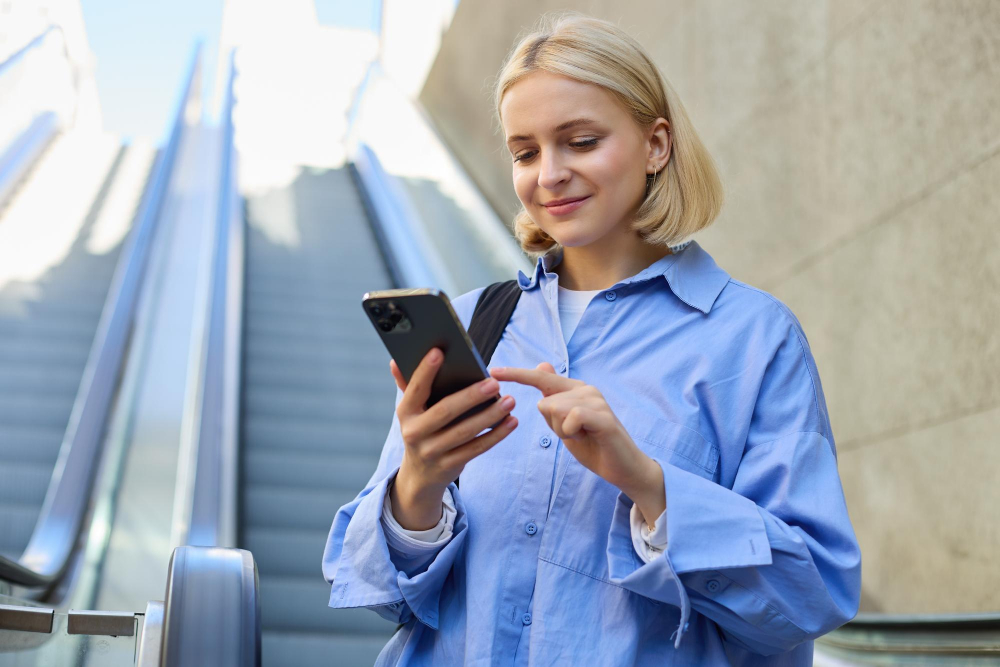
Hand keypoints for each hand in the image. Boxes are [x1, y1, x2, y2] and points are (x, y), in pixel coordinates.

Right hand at [389, 348, 518, 529]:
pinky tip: (511, 422)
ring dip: (490, 416)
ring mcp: (431, 452)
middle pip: (445, 411)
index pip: (415, 389)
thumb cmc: (422, 430)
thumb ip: (409, 386)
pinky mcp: (449, 466)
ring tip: (510, 401)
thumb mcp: (412, 411)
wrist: (420, 475)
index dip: (425, 370)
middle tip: (494, 383)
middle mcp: (414, 433)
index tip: (439, 351)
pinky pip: (476, 449)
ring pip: (465, 432)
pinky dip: (496, 435)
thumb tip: (395, 360)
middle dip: (471, 396)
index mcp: (405, 412)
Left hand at [490, 363, 663, 523]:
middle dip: (552, 425)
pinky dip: (572, 432)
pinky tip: (587, 437)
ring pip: (555, 410)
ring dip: (563, 431)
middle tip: (574, 434)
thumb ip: (552, 400)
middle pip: (544, 402)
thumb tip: (542, 366)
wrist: (623, 467)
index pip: (541, 377)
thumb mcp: (565, 423)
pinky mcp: (603, 415)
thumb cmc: (593, 445)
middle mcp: (586, 389)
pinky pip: (571, 418)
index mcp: (575, 389)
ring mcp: (596, 400)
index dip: (517, 374)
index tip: (493, 370)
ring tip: (583, 436)